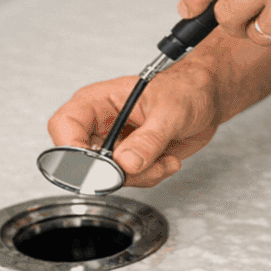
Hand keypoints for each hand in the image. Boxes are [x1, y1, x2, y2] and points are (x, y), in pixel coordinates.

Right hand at [46, 65, 218, 187]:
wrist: (206, 99)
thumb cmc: (186, 89)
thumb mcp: (170, 111)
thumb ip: (148, 139)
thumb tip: (125, 163)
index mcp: (99, 100)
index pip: (65, 125)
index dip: (71, 149)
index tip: (96, 166)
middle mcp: (101, 123)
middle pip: (83, 160)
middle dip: (116, 171)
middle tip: (141, 165)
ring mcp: (115, 143)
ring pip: (110, 177)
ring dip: (141, 175)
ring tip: (164, 156)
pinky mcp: (130, 159)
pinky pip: (130, 181)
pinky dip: (152, 176)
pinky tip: (167, 159)